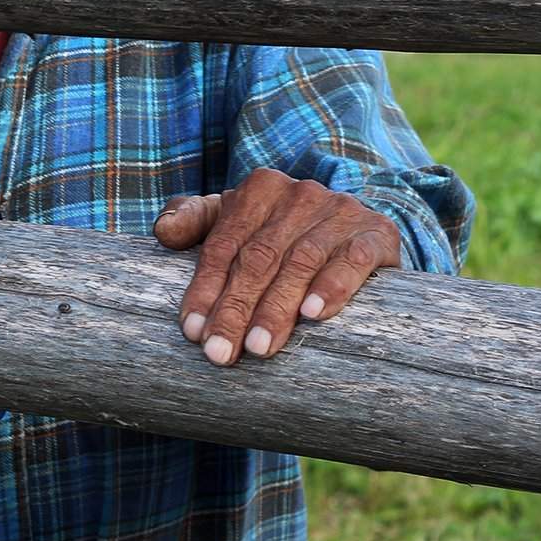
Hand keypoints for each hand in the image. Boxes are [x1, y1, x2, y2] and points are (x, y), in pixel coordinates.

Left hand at [152, 168, 400, 366]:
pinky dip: (332, 287)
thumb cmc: (283, 232)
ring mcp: (341, 211)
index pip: (224, 244)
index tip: (193, 331)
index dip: (205, 288)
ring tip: (259, 347)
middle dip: (236, 309)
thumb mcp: (237, 219)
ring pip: (300, 263)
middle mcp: (300, 194)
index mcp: (260, 188)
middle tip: (221, 352)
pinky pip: (352, 261)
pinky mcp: (376, 234)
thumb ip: (195, 221)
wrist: (360, 228)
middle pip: (259, 258)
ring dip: (277, 308)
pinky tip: (313, 315)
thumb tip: (163, 232)